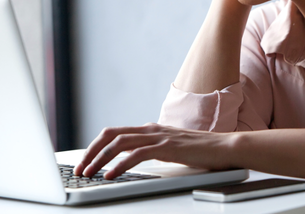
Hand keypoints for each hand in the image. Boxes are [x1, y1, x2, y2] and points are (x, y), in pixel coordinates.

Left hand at [73, 123, 235, 179]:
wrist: (225, 147)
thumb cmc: (201, 151)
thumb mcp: (171, 149)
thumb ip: (154, 149)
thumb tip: (134, 160)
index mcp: (150, 129)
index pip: (115, 133)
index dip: (96, 146)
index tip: (85, 162)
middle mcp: (151, 129)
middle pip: (111, 135)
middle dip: (91, 152)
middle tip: (80, 169)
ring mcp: (159, 136)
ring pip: (119, 143)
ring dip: (100, 159)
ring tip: (89, 174)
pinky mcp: (167, 147)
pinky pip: (137, 154)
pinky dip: (120, 164)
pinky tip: (111, 175)